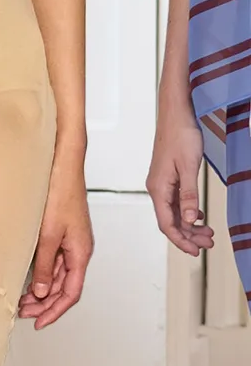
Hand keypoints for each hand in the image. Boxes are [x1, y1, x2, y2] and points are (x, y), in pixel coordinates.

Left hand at [19, 160, 92, 329]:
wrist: (62, 168)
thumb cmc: (60, 194)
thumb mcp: (48, 235)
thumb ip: (45, 265)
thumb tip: (42, 291)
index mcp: (81, 253)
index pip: (71, 293)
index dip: (55, 311)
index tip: (39, 322)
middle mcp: (78, 250)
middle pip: (65, 288)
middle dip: (45, 305)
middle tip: (23, 314)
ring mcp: (70, 243)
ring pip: (58, 277)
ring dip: (42, 292)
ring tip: (21, 302)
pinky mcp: (61, 234)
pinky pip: (54, 263)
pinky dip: (42, 275)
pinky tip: (28, 280)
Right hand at [146, 102, 213, 254]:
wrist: (175, 114)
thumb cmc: (181, 136)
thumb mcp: (189, 167)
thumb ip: (189, 195)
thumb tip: (190, 220)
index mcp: (159, 188)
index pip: (167, 223)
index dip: (180, 240)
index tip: (195, 251)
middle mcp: (157, 188)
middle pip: (170, 220)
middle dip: (189, 235)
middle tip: (209, 244)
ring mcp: (162, 183)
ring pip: (174, 212)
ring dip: (190, 225)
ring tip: (208, 233)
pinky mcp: (168, 177)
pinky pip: (176, 202)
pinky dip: (188, 212)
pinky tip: (199, 216)